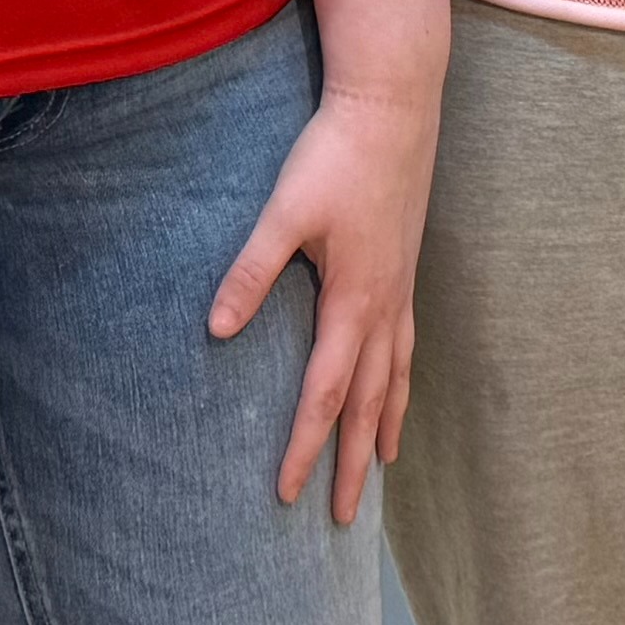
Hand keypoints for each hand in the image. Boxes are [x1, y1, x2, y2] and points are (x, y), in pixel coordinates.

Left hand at [211, 85, 433, 525]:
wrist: (393, 106)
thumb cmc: (334, 155)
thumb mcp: (283, 213)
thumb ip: (250, 272)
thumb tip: (216, 331)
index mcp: (353, 301)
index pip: (324, 394)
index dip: (303, 447)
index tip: (285, 494)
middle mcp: (384, 306)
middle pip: (369, 403)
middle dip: (353, 463)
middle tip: (344, 518)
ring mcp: (402, 288)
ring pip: (396, 377)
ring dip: (385, 426)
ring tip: (382, 466)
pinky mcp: (406, 267)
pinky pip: (407, 344)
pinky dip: (402, 380)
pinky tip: (396, 384)